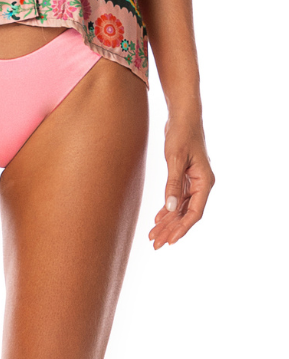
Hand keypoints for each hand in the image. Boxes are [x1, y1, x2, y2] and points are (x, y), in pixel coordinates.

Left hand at [149, 114, 214, 248]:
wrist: (183, 114)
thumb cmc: (181, 133)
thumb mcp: (175, 159)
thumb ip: (172, 184)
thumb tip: (171, 209)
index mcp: (205, 181)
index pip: (195, 212)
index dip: (182, 228)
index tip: (169, 241)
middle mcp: (202, 183)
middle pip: (187, 213)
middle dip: (171, 229)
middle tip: (155, 244)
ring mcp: (194, 180)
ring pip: (182, 207)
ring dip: (168, 221)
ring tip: (153, 236)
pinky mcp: (185, 175)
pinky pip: (178, 198)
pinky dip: (168, 208)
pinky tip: (158, 219)